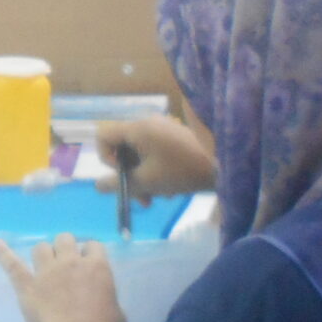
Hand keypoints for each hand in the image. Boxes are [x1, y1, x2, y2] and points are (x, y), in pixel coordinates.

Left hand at [0, 234, 126, 321]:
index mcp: (97, 267)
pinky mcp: (27, 285)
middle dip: (65, 248)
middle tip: (66, 264)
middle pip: (64, 239)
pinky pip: (12, 264)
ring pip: (41, 247)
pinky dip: (2, 253)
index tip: (88, 263)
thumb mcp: (118, 314)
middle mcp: (71, 262)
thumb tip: (107, 305)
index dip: (89, 253)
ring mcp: (47, 272)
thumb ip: (110, 301)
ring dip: (44, 253)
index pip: (92, 245)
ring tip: (44, 264)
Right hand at [91, 115, 215, 198]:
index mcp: (137, 128)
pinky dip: (155, 170)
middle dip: (128, 175)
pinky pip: (154, 152)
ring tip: (157, 198)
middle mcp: (147, 123)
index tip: (122, 174)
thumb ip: (118, 184)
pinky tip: (169, 189)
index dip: (105, 158)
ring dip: (143, 177)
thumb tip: (98, 186)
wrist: (224, 163)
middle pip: (122, 148)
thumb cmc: (181, 171)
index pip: (103, 135)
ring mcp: (162, 128)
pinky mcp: (174, 137)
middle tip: (140, 198)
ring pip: (139, 154)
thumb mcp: (146, 182)